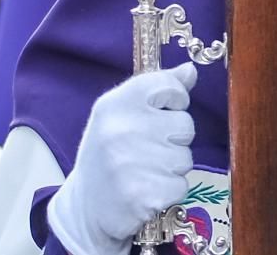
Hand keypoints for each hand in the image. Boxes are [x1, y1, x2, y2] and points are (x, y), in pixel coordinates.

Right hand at [47, 62, 196, 254]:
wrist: (86, 205)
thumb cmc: (107, 153)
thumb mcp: (121, 114)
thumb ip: (156, 88)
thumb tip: (190, 70)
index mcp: (114, 104)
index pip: (168, 85)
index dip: (175, 99)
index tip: (162, 111)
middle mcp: (121, 129)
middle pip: (184, 124)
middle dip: (174, 138)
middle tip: (148, 148)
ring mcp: (132, 164)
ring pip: (185, 157)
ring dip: (172, 166)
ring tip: (146, 170)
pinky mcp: (145, 195)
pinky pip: (181, 185)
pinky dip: (169, 190)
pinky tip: (148, 189)